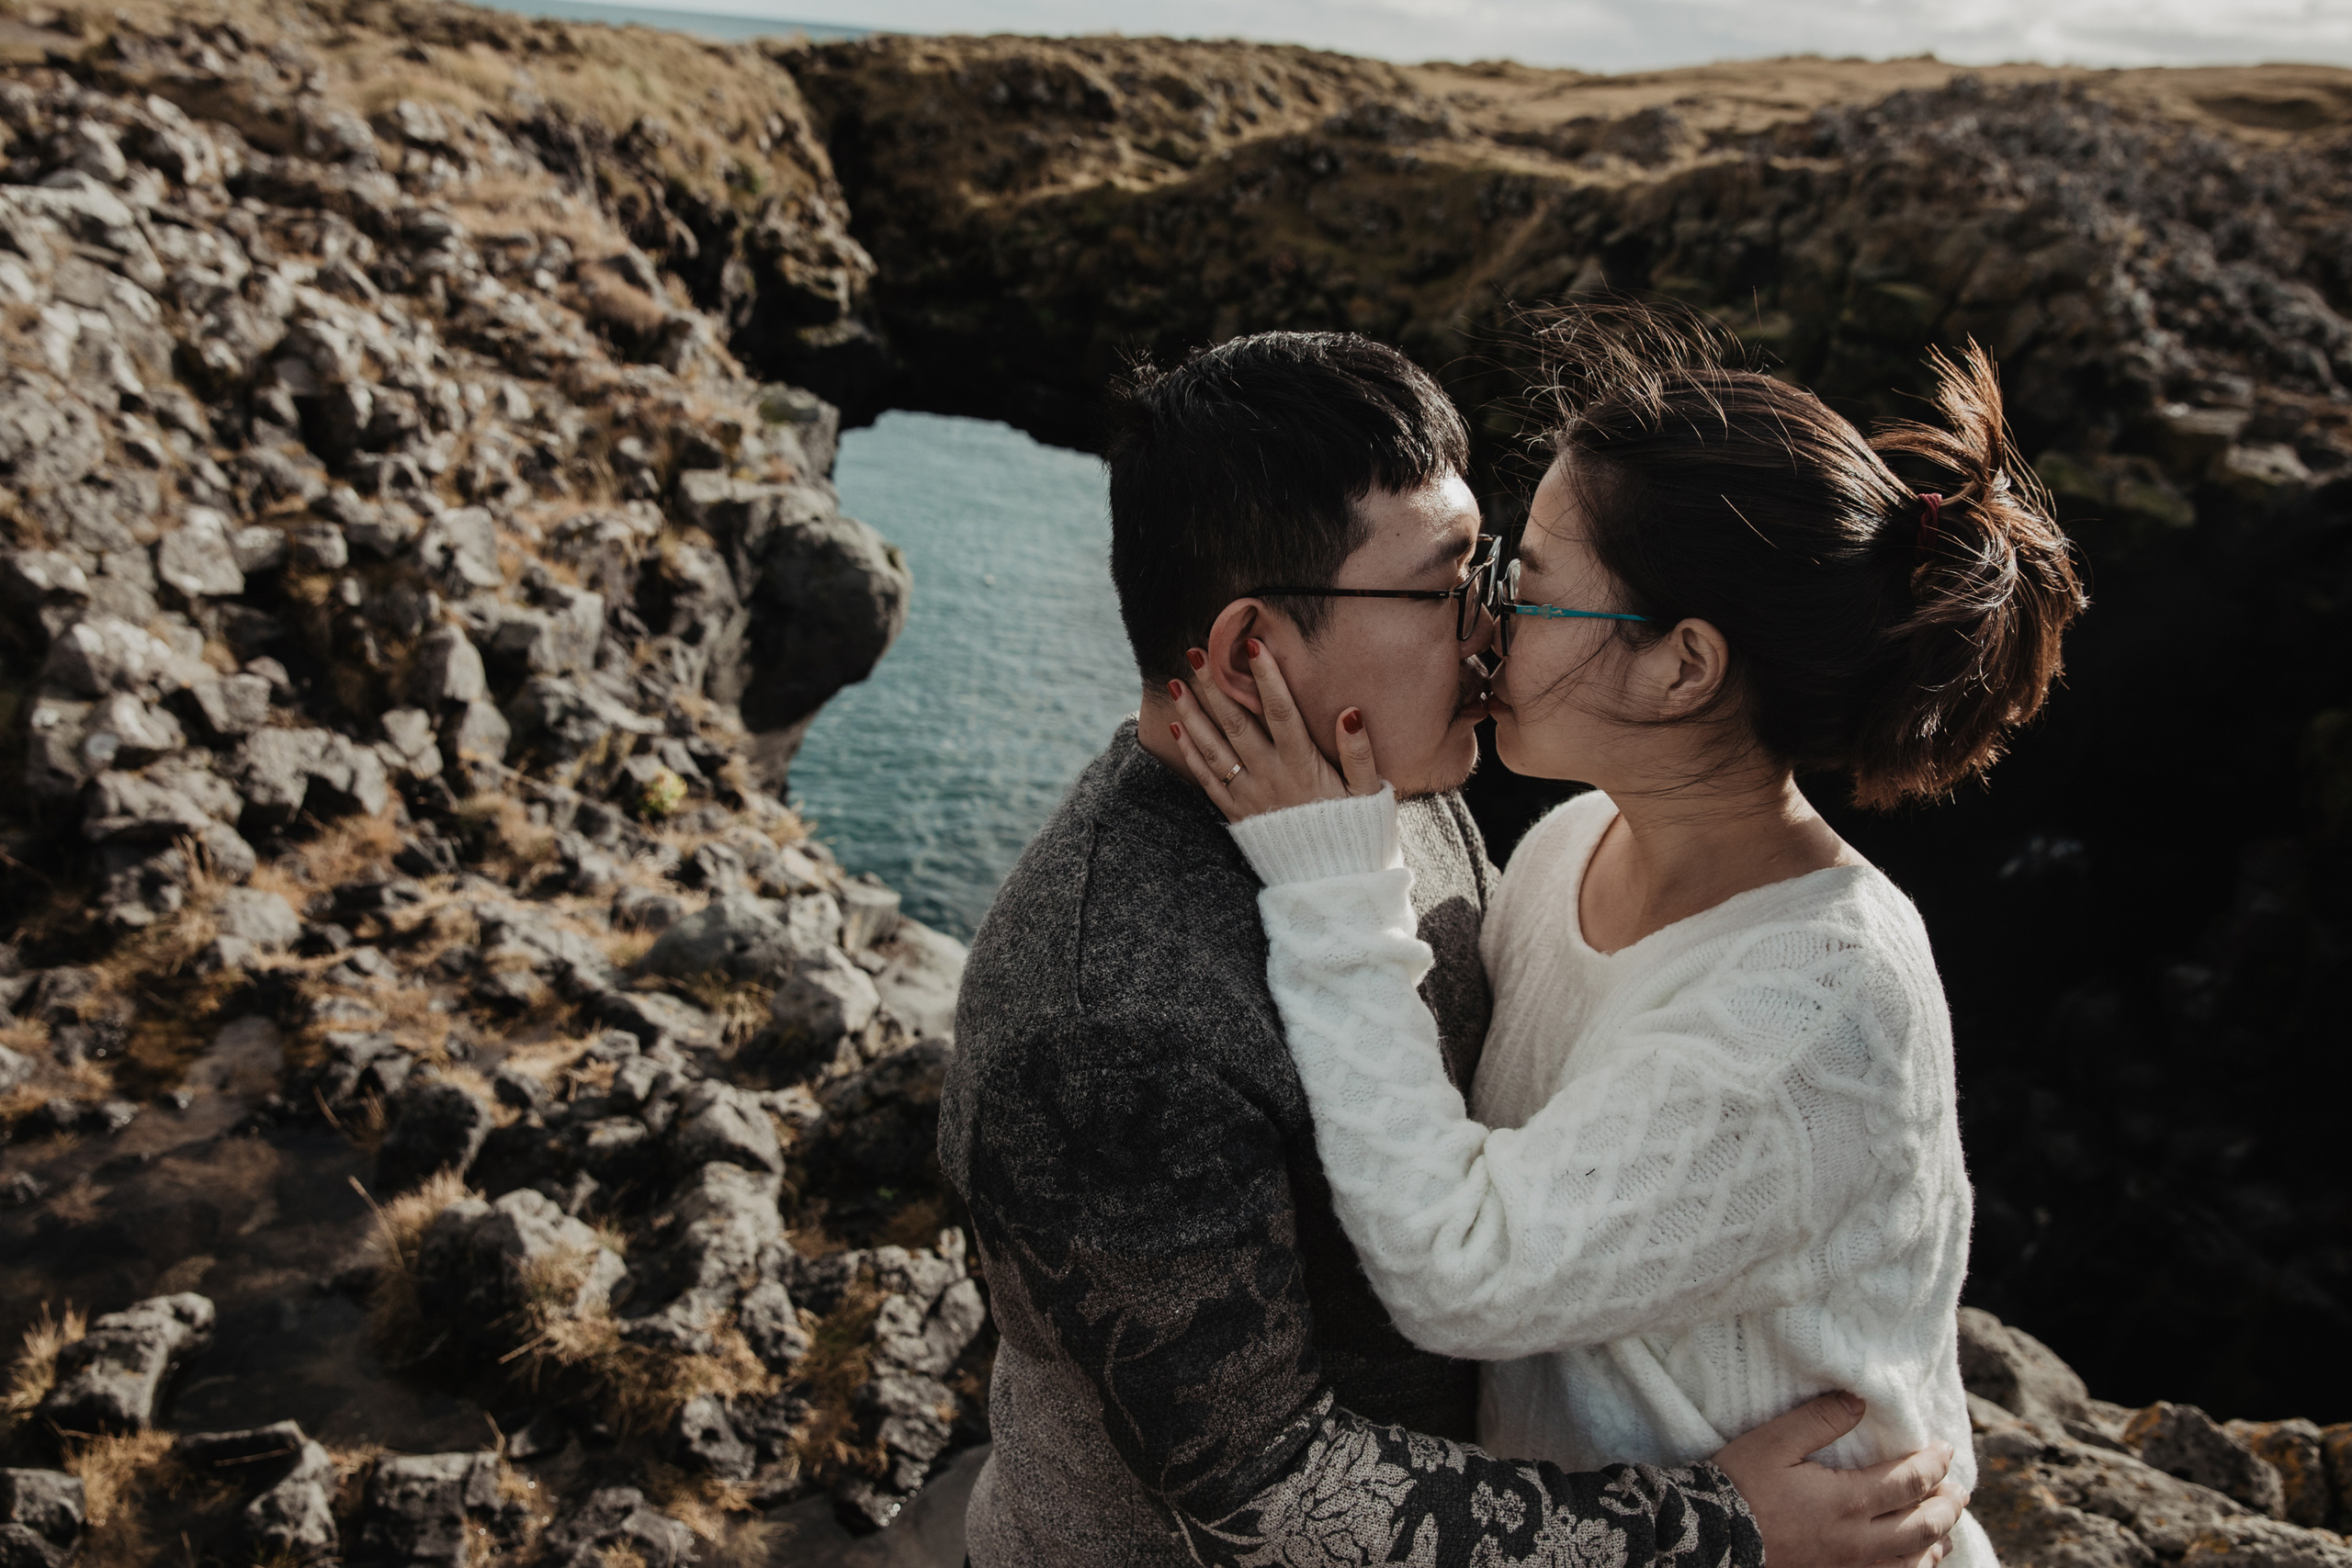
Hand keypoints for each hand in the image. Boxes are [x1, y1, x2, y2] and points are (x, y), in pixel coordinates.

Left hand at [1166, 640, 1381, 822]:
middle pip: (1237, 724)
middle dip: (1215, 686)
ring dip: (1193, 714)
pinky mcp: (1237, 814)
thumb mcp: (1370, 793)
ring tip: (1175, 683)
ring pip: (1214, 748)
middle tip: (1195, 652)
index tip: (1251, 645)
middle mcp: (1271, 777)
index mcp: (1304, 767)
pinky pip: (1207, 780)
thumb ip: (1360, 753)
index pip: (1281, 712)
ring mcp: (1249, 796)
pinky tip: (1177, 728)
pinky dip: (1190, 753)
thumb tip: (1350, 713)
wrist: (1331, 883)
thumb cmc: (1355, 831)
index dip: (1265, 678)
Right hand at [1712, 1393, 1968, 1567]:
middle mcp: (1857, 1540)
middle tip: (1960, 1490)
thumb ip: (1819, 1420)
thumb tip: (1860, 1401)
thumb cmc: (1739, 1484)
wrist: (1709, 1539)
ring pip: (1911, 1561)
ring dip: (1936, 1542)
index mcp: (1846, 1501)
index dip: (1933, 1464)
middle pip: (1922, 1527)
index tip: (1944, 1449)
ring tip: (1947, 1530)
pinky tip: (1913, 1561)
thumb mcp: (1774, 1441)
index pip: (1909, 1481)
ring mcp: (1847, 1567)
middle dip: (1946, 1506)